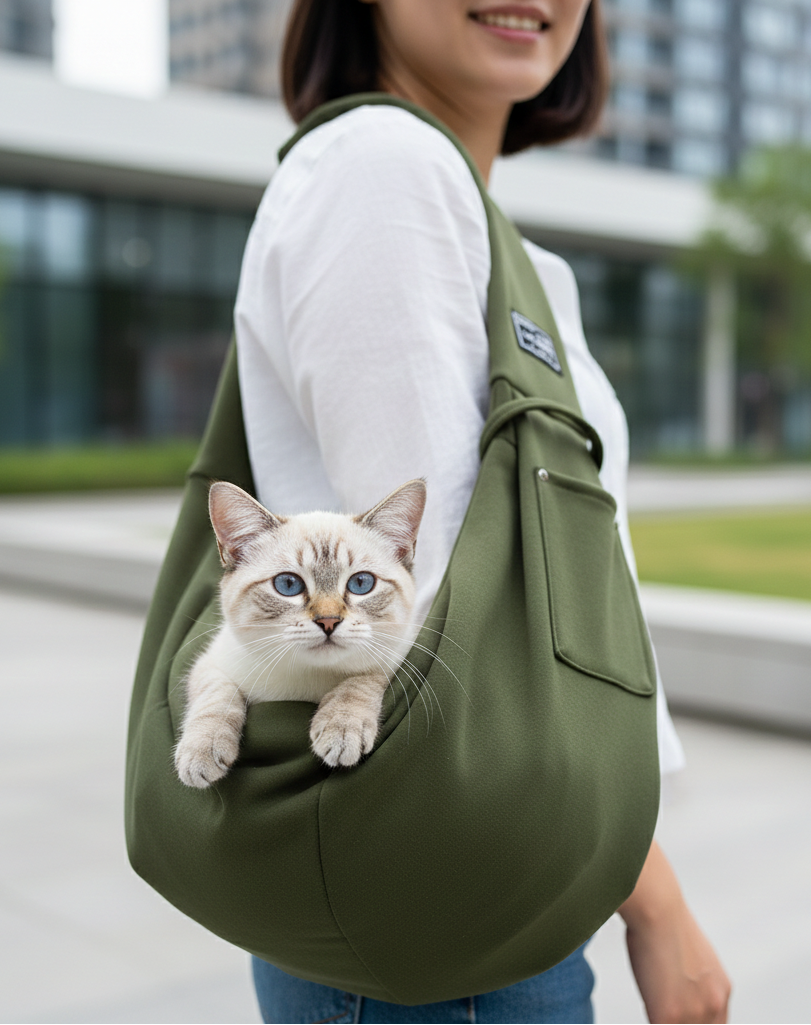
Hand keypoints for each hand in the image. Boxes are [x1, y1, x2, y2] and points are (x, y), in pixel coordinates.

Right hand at [619, 841, 730, 1023]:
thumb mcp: (692, 955)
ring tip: (654, 1002)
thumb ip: (694, 980)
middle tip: (665, 1010)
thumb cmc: (664, 921)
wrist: (657, 908)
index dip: (695, 1021)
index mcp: (721, 990)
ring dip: (665, 1019)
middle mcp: (714, 1005)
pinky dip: (650, 1016)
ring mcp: (694, 1013)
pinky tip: (645, 1003)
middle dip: (680, 1021)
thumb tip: (679, 987)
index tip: (681, 1016)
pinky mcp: (670, 1016)